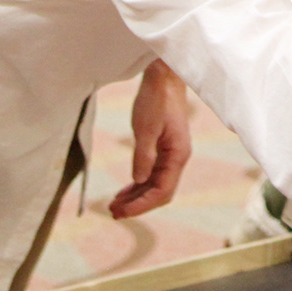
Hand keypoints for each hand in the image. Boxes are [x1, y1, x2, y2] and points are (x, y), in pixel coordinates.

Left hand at [108, 59, 192, 219]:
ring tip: (115, 205)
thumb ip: (143, 155)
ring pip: (155, 184)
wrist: (164, 77)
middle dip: (138, 204)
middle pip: (160, 192)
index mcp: (178, 154)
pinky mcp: (163, 148)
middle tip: (113, 212)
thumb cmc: (156, 99)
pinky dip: (138, 184)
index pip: (162, 190)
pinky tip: (125, 189)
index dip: (142, 205)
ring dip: (137, 196)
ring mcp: (171, 153)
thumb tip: (138, 180)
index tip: (121, 211)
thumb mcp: (145, 127)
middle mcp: (177, 157)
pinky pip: (152, 173)